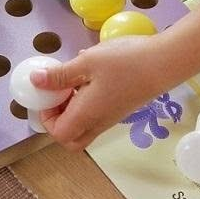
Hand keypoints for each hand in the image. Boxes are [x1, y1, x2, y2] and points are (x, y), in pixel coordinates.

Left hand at [30, 35, 172, 150]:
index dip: (46, 116)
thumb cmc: (124, 61)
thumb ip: (60, 75)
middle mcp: (99, 121)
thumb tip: (35, 81)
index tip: (46, 91)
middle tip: (56, 92)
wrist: (164, 61)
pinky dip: (84, 100)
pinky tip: (88, 73)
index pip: (58, 133)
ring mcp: (111, 116)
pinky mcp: (119, 107)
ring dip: (71, 107)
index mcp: (87, 115)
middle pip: (70, 137)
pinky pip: (95, 113)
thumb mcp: (86, 63)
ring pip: (83, 126)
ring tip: (72, 78)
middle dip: (57, 119)